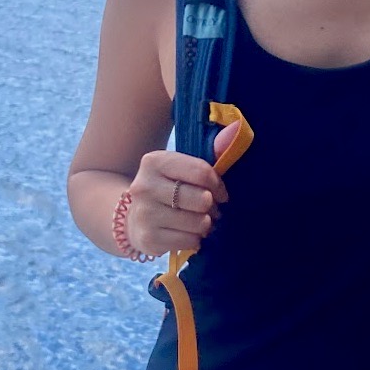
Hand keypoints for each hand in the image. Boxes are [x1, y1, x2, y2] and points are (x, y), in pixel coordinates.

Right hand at [125, 121, 240, 254]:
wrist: (133, 218)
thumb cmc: (167, 189)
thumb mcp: (181, 168)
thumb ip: (210, 152)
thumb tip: (237, 128)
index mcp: (154, 162)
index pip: (201, 172)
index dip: (218, 185)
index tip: (220, 193)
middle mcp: (145, 186)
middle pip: (202, 199)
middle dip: (213, 207)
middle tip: (210, 209)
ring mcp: (145, 214)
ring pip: (198, 223)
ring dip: (206, 225)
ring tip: (200, 222)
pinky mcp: (148, 239)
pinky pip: (190, 241)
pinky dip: (196, 240)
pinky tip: (188, 233)